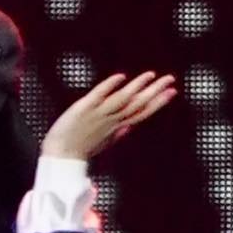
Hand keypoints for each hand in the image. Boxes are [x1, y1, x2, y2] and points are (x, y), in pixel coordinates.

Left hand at [41, 70, 176, 160]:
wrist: (60, 157)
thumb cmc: (79, 149)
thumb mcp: (101, 142)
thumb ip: (116, 133)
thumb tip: (128, 129)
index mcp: (116, 127)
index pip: (141, 112)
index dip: (158, 102)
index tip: (173, 92)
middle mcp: (111, 120)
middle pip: (137, 105)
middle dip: (155, 92)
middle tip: (171, 79)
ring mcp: (99, 114)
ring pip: (123, 99)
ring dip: (137, 87)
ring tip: (151, 75)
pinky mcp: (84, 108)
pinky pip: (99, 96)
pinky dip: (110, 86)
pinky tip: (121, 77)